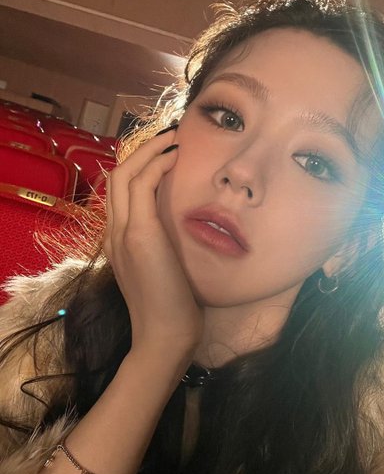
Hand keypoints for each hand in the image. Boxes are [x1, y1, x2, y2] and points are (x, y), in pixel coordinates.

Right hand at [103, 127, 202, 359]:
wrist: (164, 336)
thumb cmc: (171, 309)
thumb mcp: (162, 272)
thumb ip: (162, 248)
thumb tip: (180, 233)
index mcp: (119, 241)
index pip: (121, 193)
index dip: (139, 168)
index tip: (164, 156)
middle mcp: (113, 233)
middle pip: (116, 177)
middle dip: (142, 151)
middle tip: (169, 137)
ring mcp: (122, 232)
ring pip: (124, 174)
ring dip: (149, 150)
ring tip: (174, 138)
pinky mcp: (139, 234)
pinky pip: (141, 184)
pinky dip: (156, 164)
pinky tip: (176, 157)